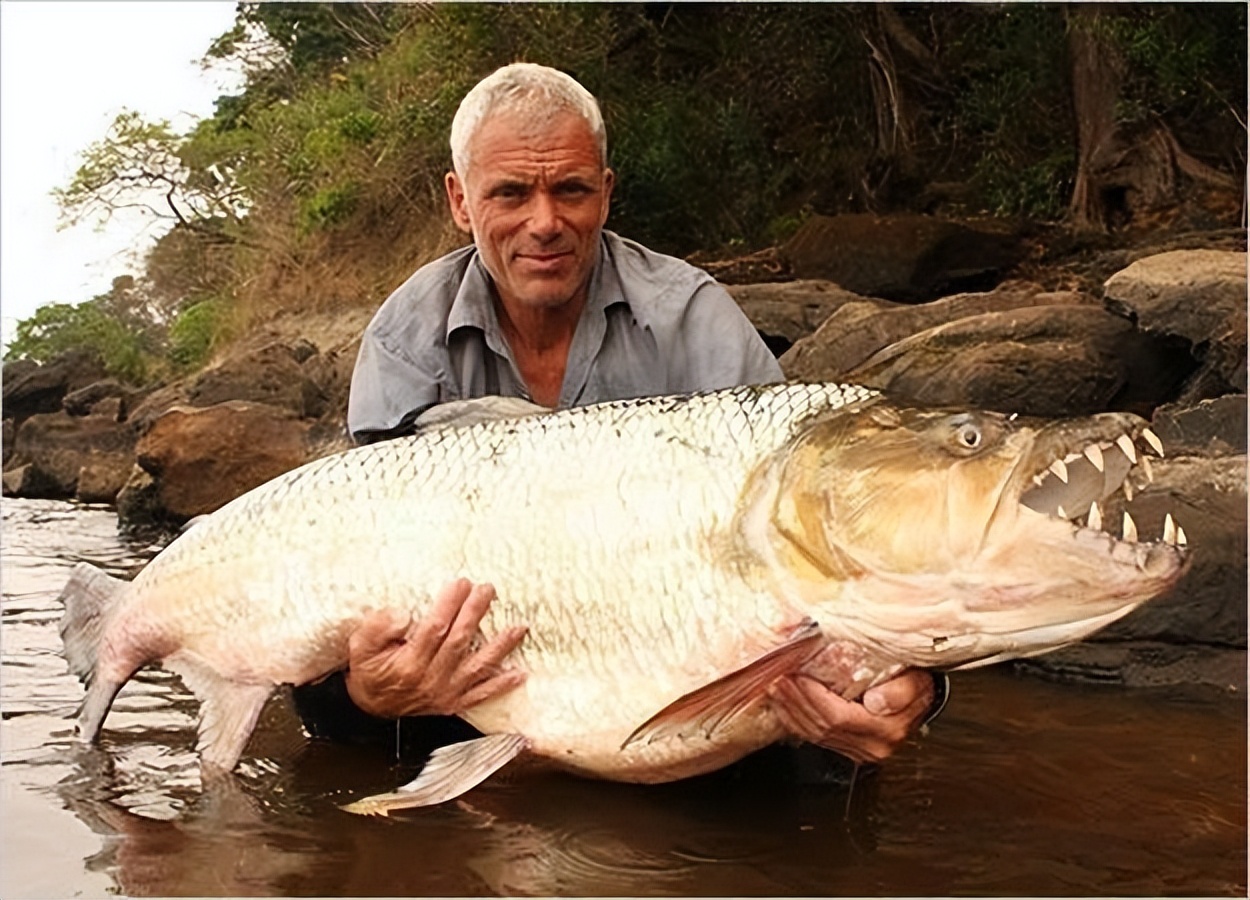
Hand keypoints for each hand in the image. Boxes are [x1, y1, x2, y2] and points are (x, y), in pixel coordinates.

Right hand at [344, 578, 527, 717]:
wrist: (371, 707)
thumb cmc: (369, 670)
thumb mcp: (360, 645)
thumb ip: (378, 627)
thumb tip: (404, 614)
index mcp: (408, 664)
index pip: (434, 628)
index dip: (450, 604)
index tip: (461, 583)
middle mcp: (430, 680)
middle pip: (459, 641)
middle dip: (475, 612)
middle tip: (488, 589)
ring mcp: (444, 694)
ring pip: (478, 667)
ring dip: (500, 647)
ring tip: (519, 628)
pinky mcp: (453, 703)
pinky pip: (481, 695)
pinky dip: (501, 685)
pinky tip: (519, 673)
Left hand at [767, 668, 935, 763]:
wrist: (923, 699)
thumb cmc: (916, 683)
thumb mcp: (916, 681)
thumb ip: (900, 692)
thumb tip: (877, 702)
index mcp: (887, 729)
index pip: (838, 716)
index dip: (813, 697)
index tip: (797, 676)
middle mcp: (872, 746)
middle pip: (822, 726)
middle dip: (796, 701)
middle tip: (779, 678)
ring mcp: (860, 751)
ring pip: (815, 734)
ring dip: (792, 710)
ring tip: (777, 688)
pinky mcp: (850, 749)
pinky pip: (817, 738)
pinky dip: (797, 721)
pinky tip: (786, 706)